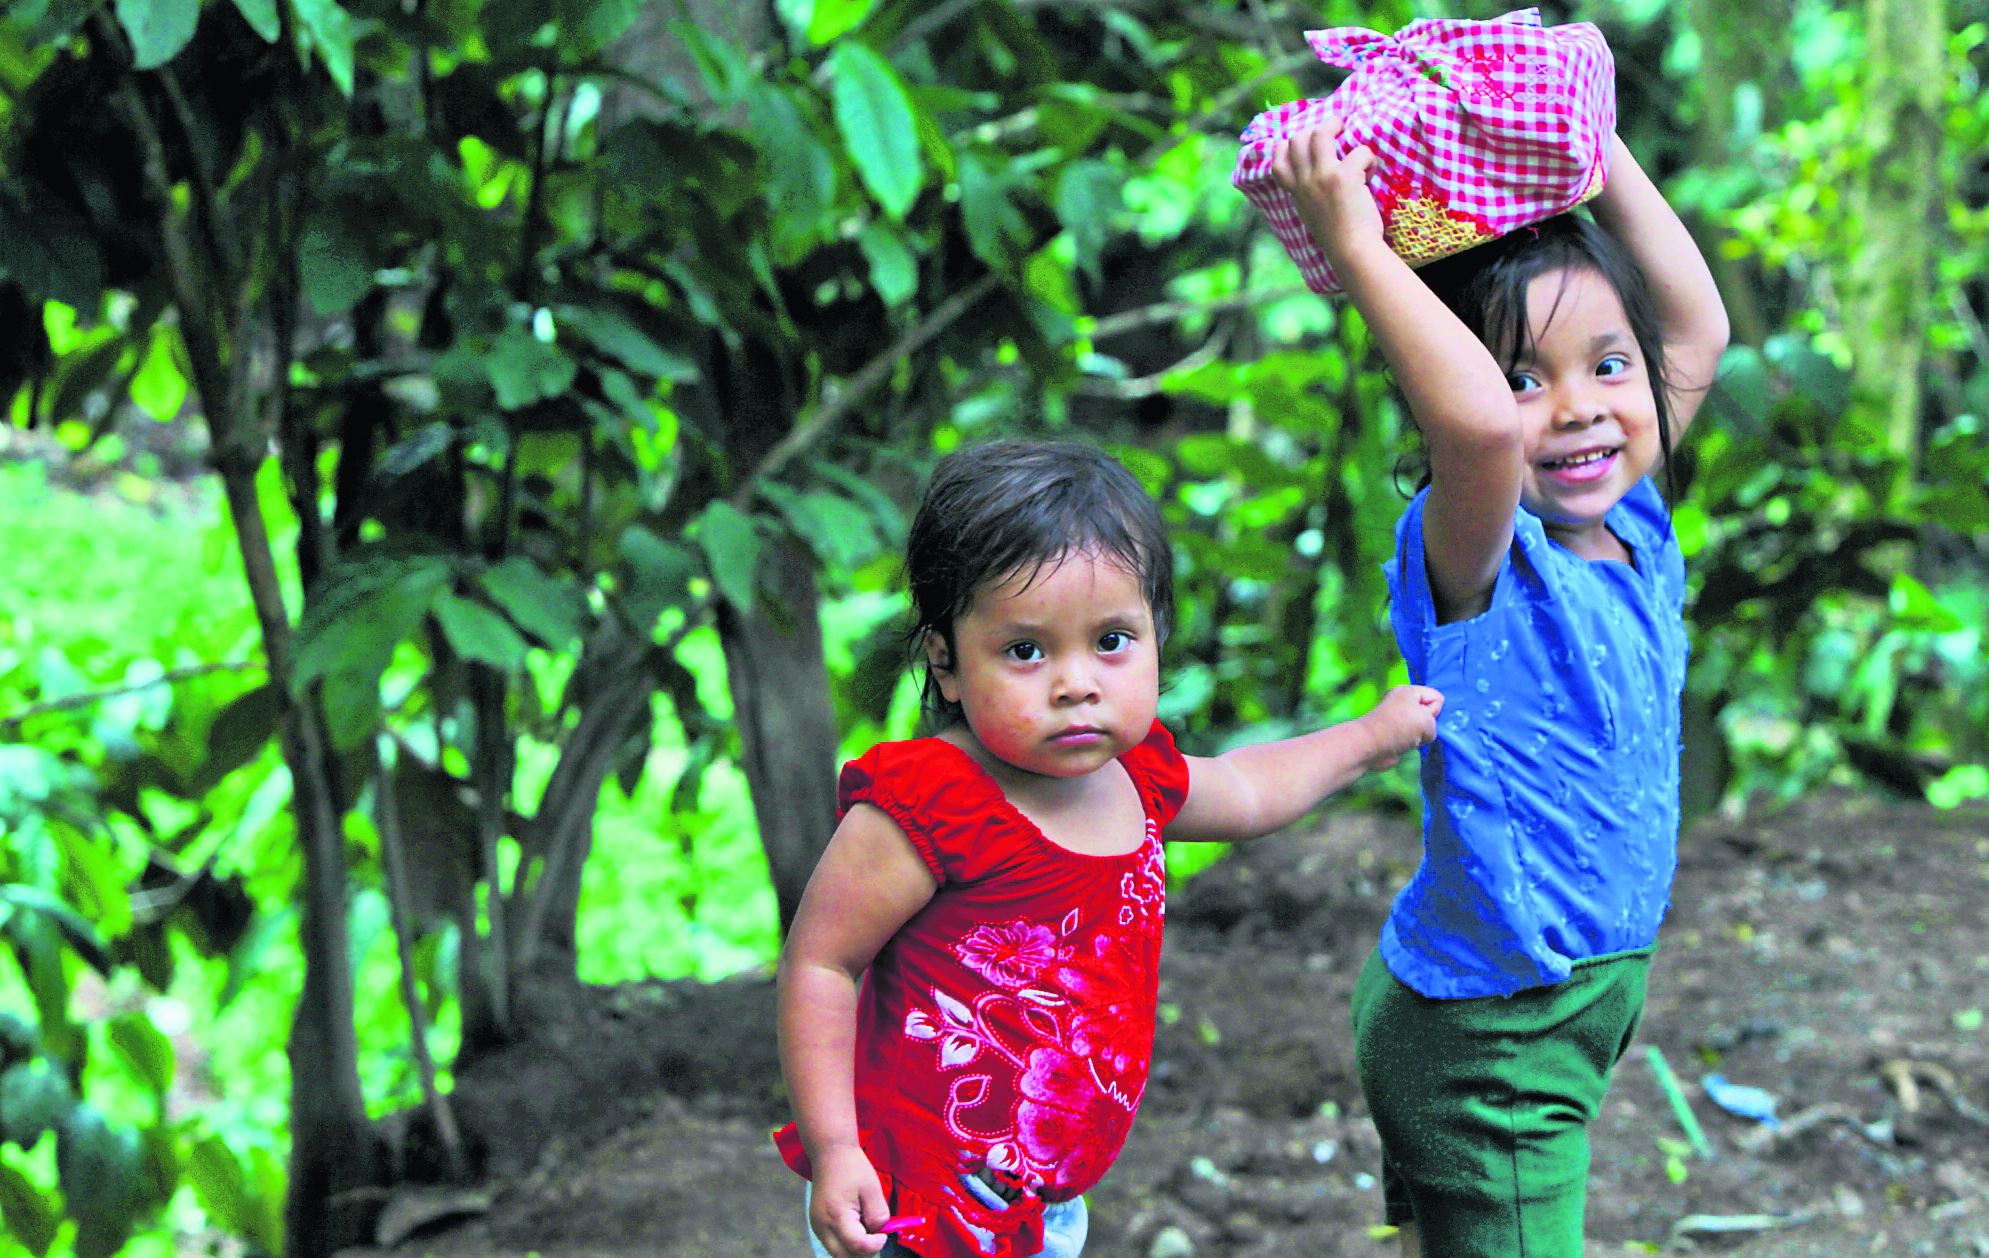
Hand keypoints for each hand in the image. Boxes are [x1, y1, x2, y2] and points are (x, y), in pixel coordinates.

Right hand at [808, 1144, 890, 1257]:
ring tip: (866, 1228)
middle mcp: (822, 1225)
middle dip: (864, 1252)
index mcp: (836, 1215)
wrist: (830, 1153)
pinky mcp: (818, 1224)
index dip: (875, 1245)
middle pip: (844, 1257)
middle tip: (877, 1236)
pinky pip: (834, 1244)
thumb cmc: (853, 1168)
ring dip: (855, 1249)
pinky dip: (847, 1242)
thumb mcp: (872, 1189)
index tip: (884, 1234)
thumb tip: (878, 1233)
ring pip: (838, 1253)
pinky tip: (857, 1225)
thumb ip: (878, 1215)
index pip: (857, 1246)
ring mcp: (817, 1226)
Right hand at [1269, 124, 1385, 266]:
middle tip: (1334, 129)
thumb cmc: (1337, 238)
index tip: (1302, 142)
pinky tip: (1371, 174)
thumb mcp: (1311, 215)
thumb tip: (1315, 179)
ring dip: (1335, 126)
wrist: (1350, 252)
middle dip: (1316, 128)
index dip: (1287, 145)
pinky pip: (1359, 151)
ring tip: (1346, 129)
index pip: (1277, 160)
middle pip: (1297, 139)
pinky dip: (1369, 159)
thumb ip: (1308, 195)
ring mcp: (1322, 177)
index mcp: (1295, 193)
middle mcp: (1304, 182)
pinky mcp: (1344, 177)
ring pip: (1321, 133)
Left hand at [1359, 684, 1442, 769]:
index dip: (1436, 710)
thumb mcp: (1427, 720)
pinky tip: (1407, 746)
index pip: (1436, 697)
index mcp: (1408, 691)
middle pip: (1429, 712)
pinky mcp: (1395, 734)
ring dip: (1421, 735)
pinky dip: (1413, 742)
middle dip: (1428, 723)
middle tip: (1416, 730)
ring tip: (1411, 740)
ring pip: (1423, 726)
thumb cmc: (1400, 727)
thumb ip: (1434, 722)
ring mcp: (1398, 719)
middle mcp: (1402, 702)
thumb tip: (1422, 734)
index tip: (1423, 718)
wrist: (1371, 746)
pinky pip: (1414, 737)